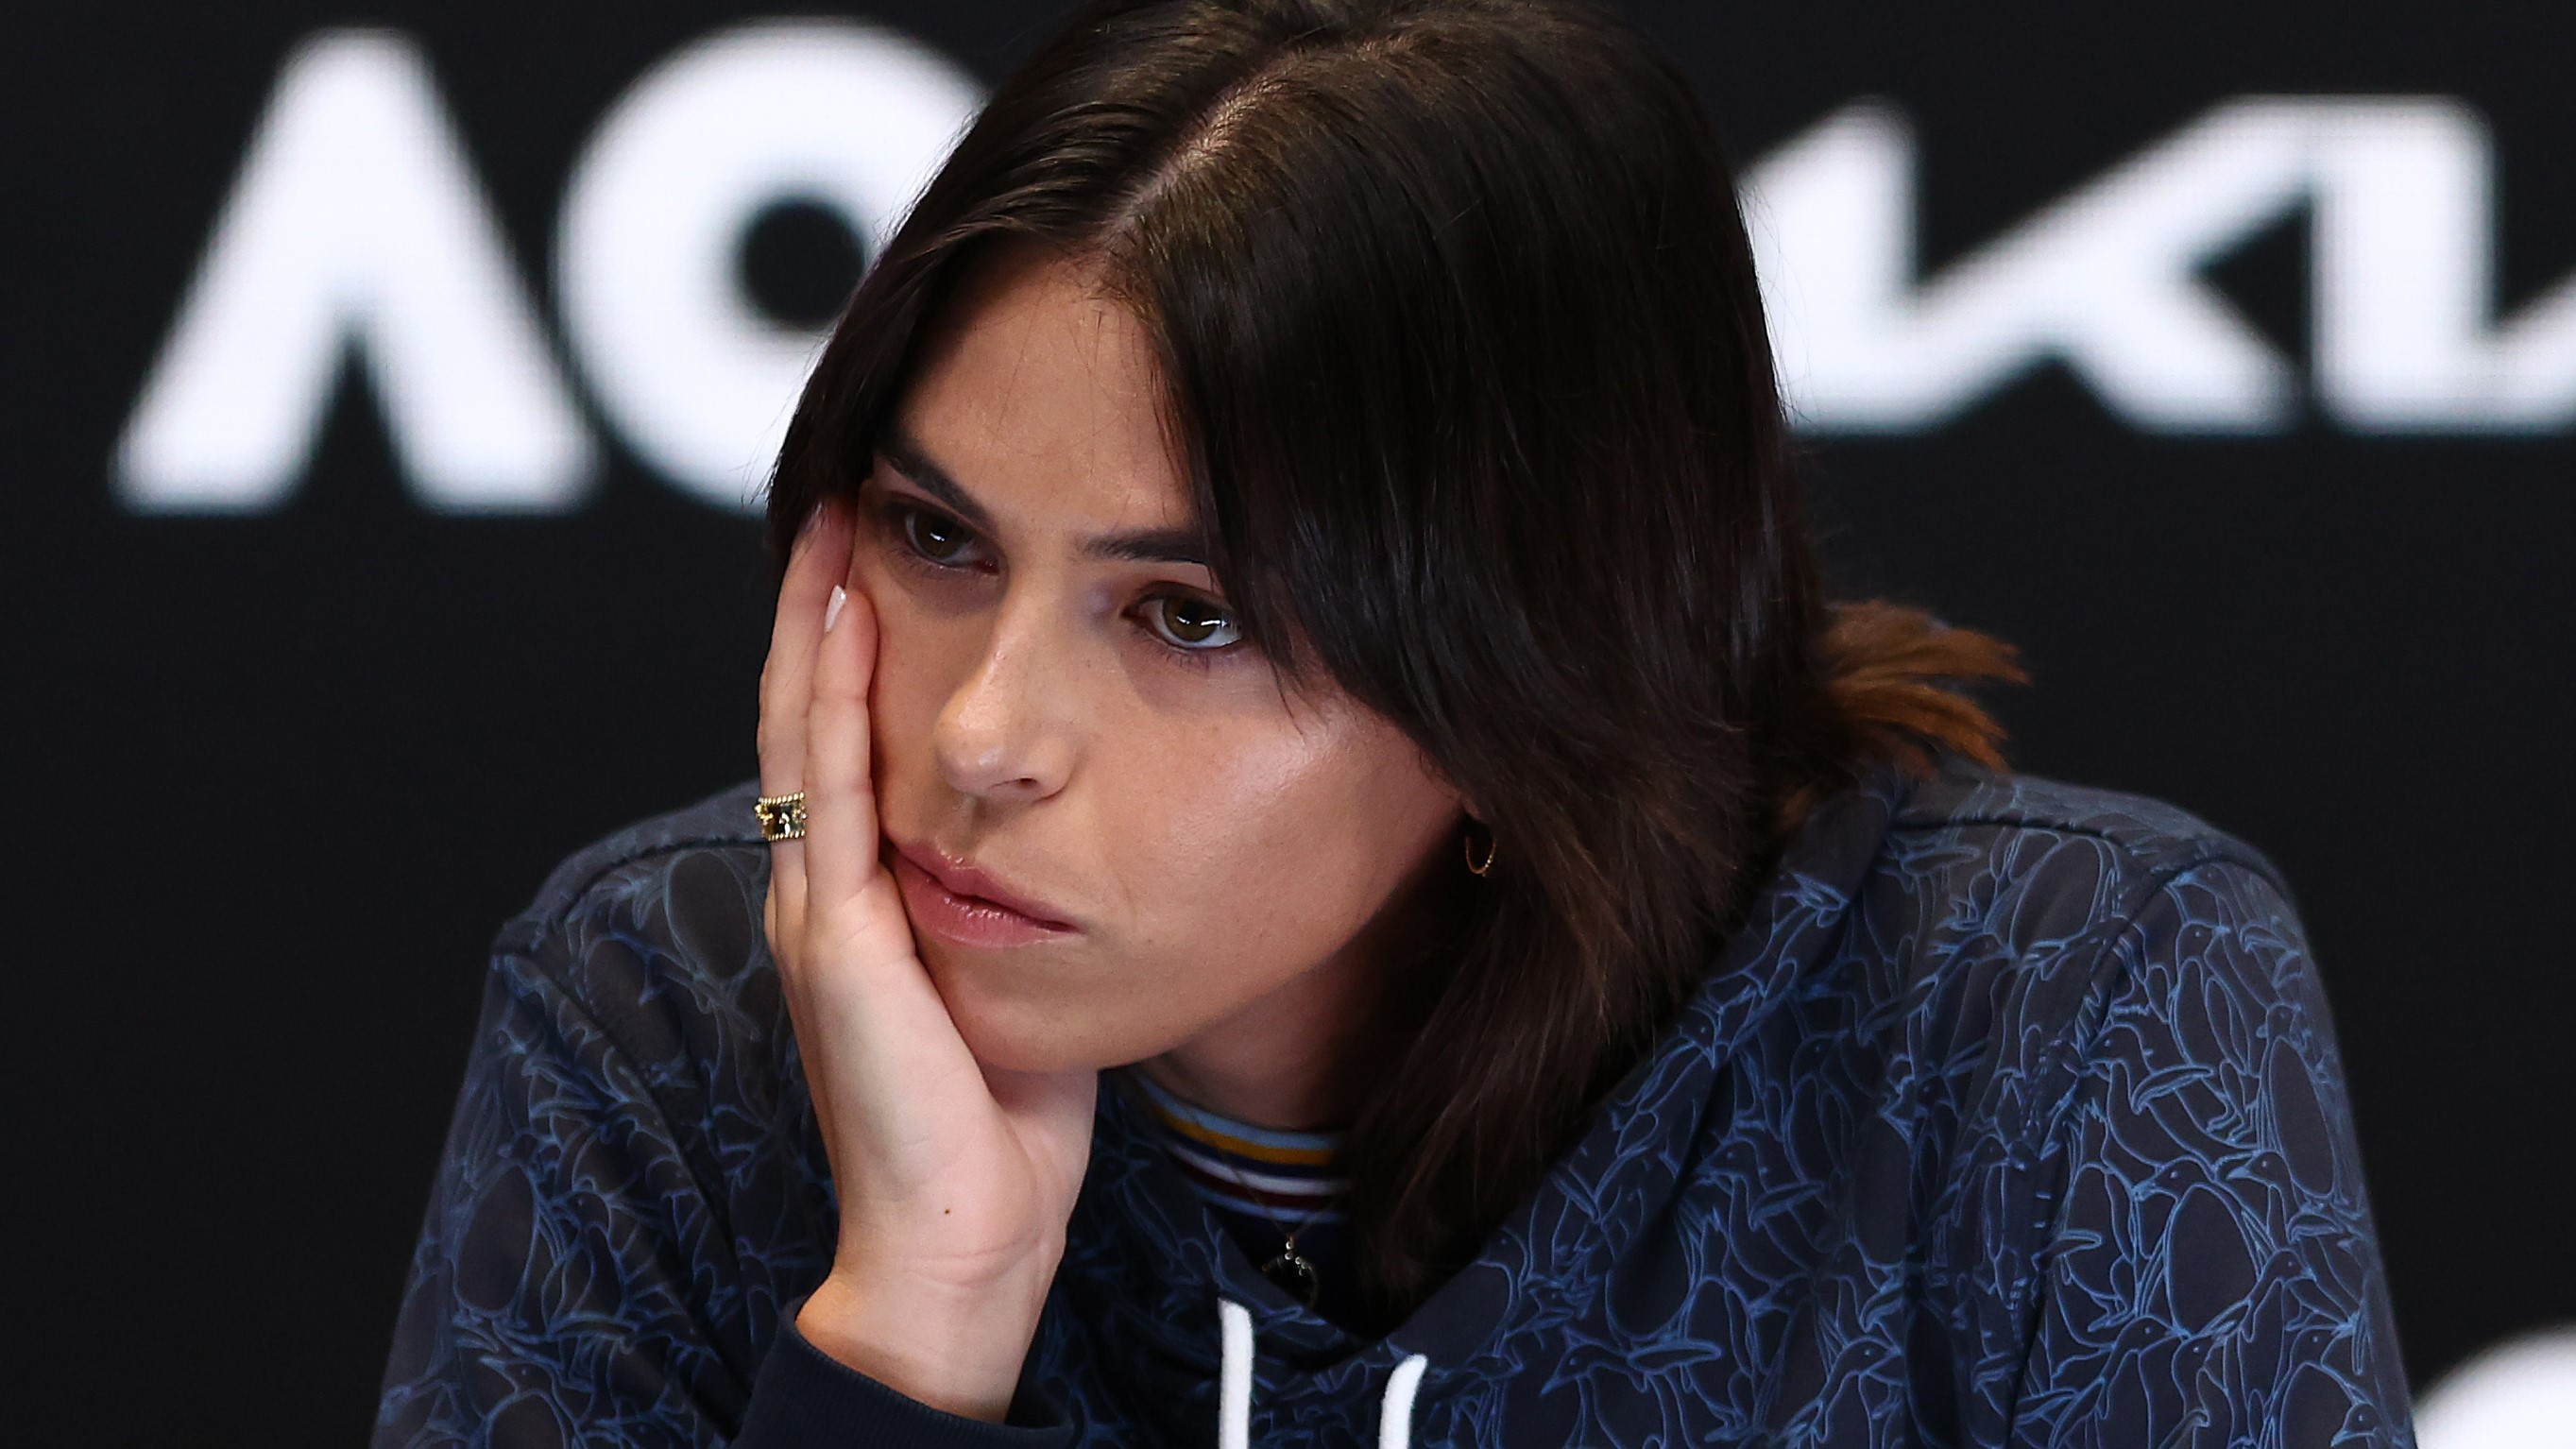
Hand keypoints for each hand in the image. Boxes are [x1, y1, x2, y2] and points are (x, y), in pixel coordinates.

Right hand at [756, 498, 1098, 1422]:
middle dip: (819, 601)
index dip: (847, 646)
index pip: (840, 741)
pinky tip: (846, 615)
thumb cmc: (998, 1118)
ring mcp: (815, 908)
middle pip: (804, 711)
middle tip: (845, 489)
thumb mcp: (1008, 973)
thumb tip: (1079, 825)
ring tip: (835, 514)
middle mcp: (818, 889)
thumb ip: (1013, 898)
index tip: (880, 547)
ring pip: (801, 727)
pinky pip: (828, 788)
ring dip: (814, 617)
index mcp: (856, 898)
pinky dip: (831, 694)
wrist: (964, 1231)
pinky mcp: (835, 937)